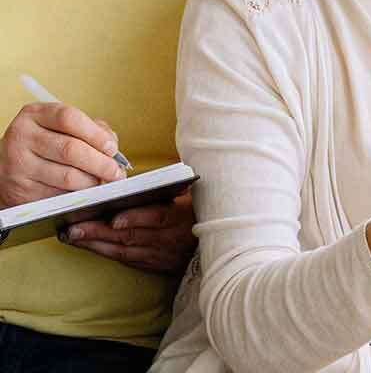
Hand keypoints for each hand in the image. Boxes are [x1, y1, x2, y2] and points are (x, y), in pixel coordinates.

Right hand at [0, 102, 124, 207]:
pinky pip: (57, 195)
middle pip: (70, 150)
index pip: (69, 119)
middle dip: (101, 163)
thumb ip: (92, 129)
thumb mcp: (62, 127)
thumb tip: (113, 149)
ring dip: (92, 182)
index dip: (96, 134)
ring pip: (67, 176)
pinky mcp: (20, 190)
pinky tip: (85, 192)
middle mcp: (22, 137)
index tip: (112, 148)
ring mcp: (18, 165)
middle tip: (116, 171)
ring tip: (103, 182)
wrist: (7, 166)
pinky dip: (77, 195)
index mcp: (35, 114)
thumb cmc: (44, 143)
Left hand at [59, 191, 197, 273]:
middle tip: (74, 227)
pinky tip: (89, 246)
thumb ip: (169, 191)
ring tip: (73, 236)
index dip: (135, 218)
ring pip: (124, 251)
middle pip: (132, 237)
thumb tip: (136, 184)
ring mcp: (162, 256)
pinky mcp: (155, 266)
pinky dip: (107, 253)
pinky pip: (127, 260)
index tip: (113, 218)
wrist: (217, 242)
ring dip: (97, 244)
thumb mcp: (192, 197)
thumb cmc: (199, 211)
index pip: (157, 217)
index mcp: (182, 217)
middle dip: (101, 232)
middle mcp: (171, 239)